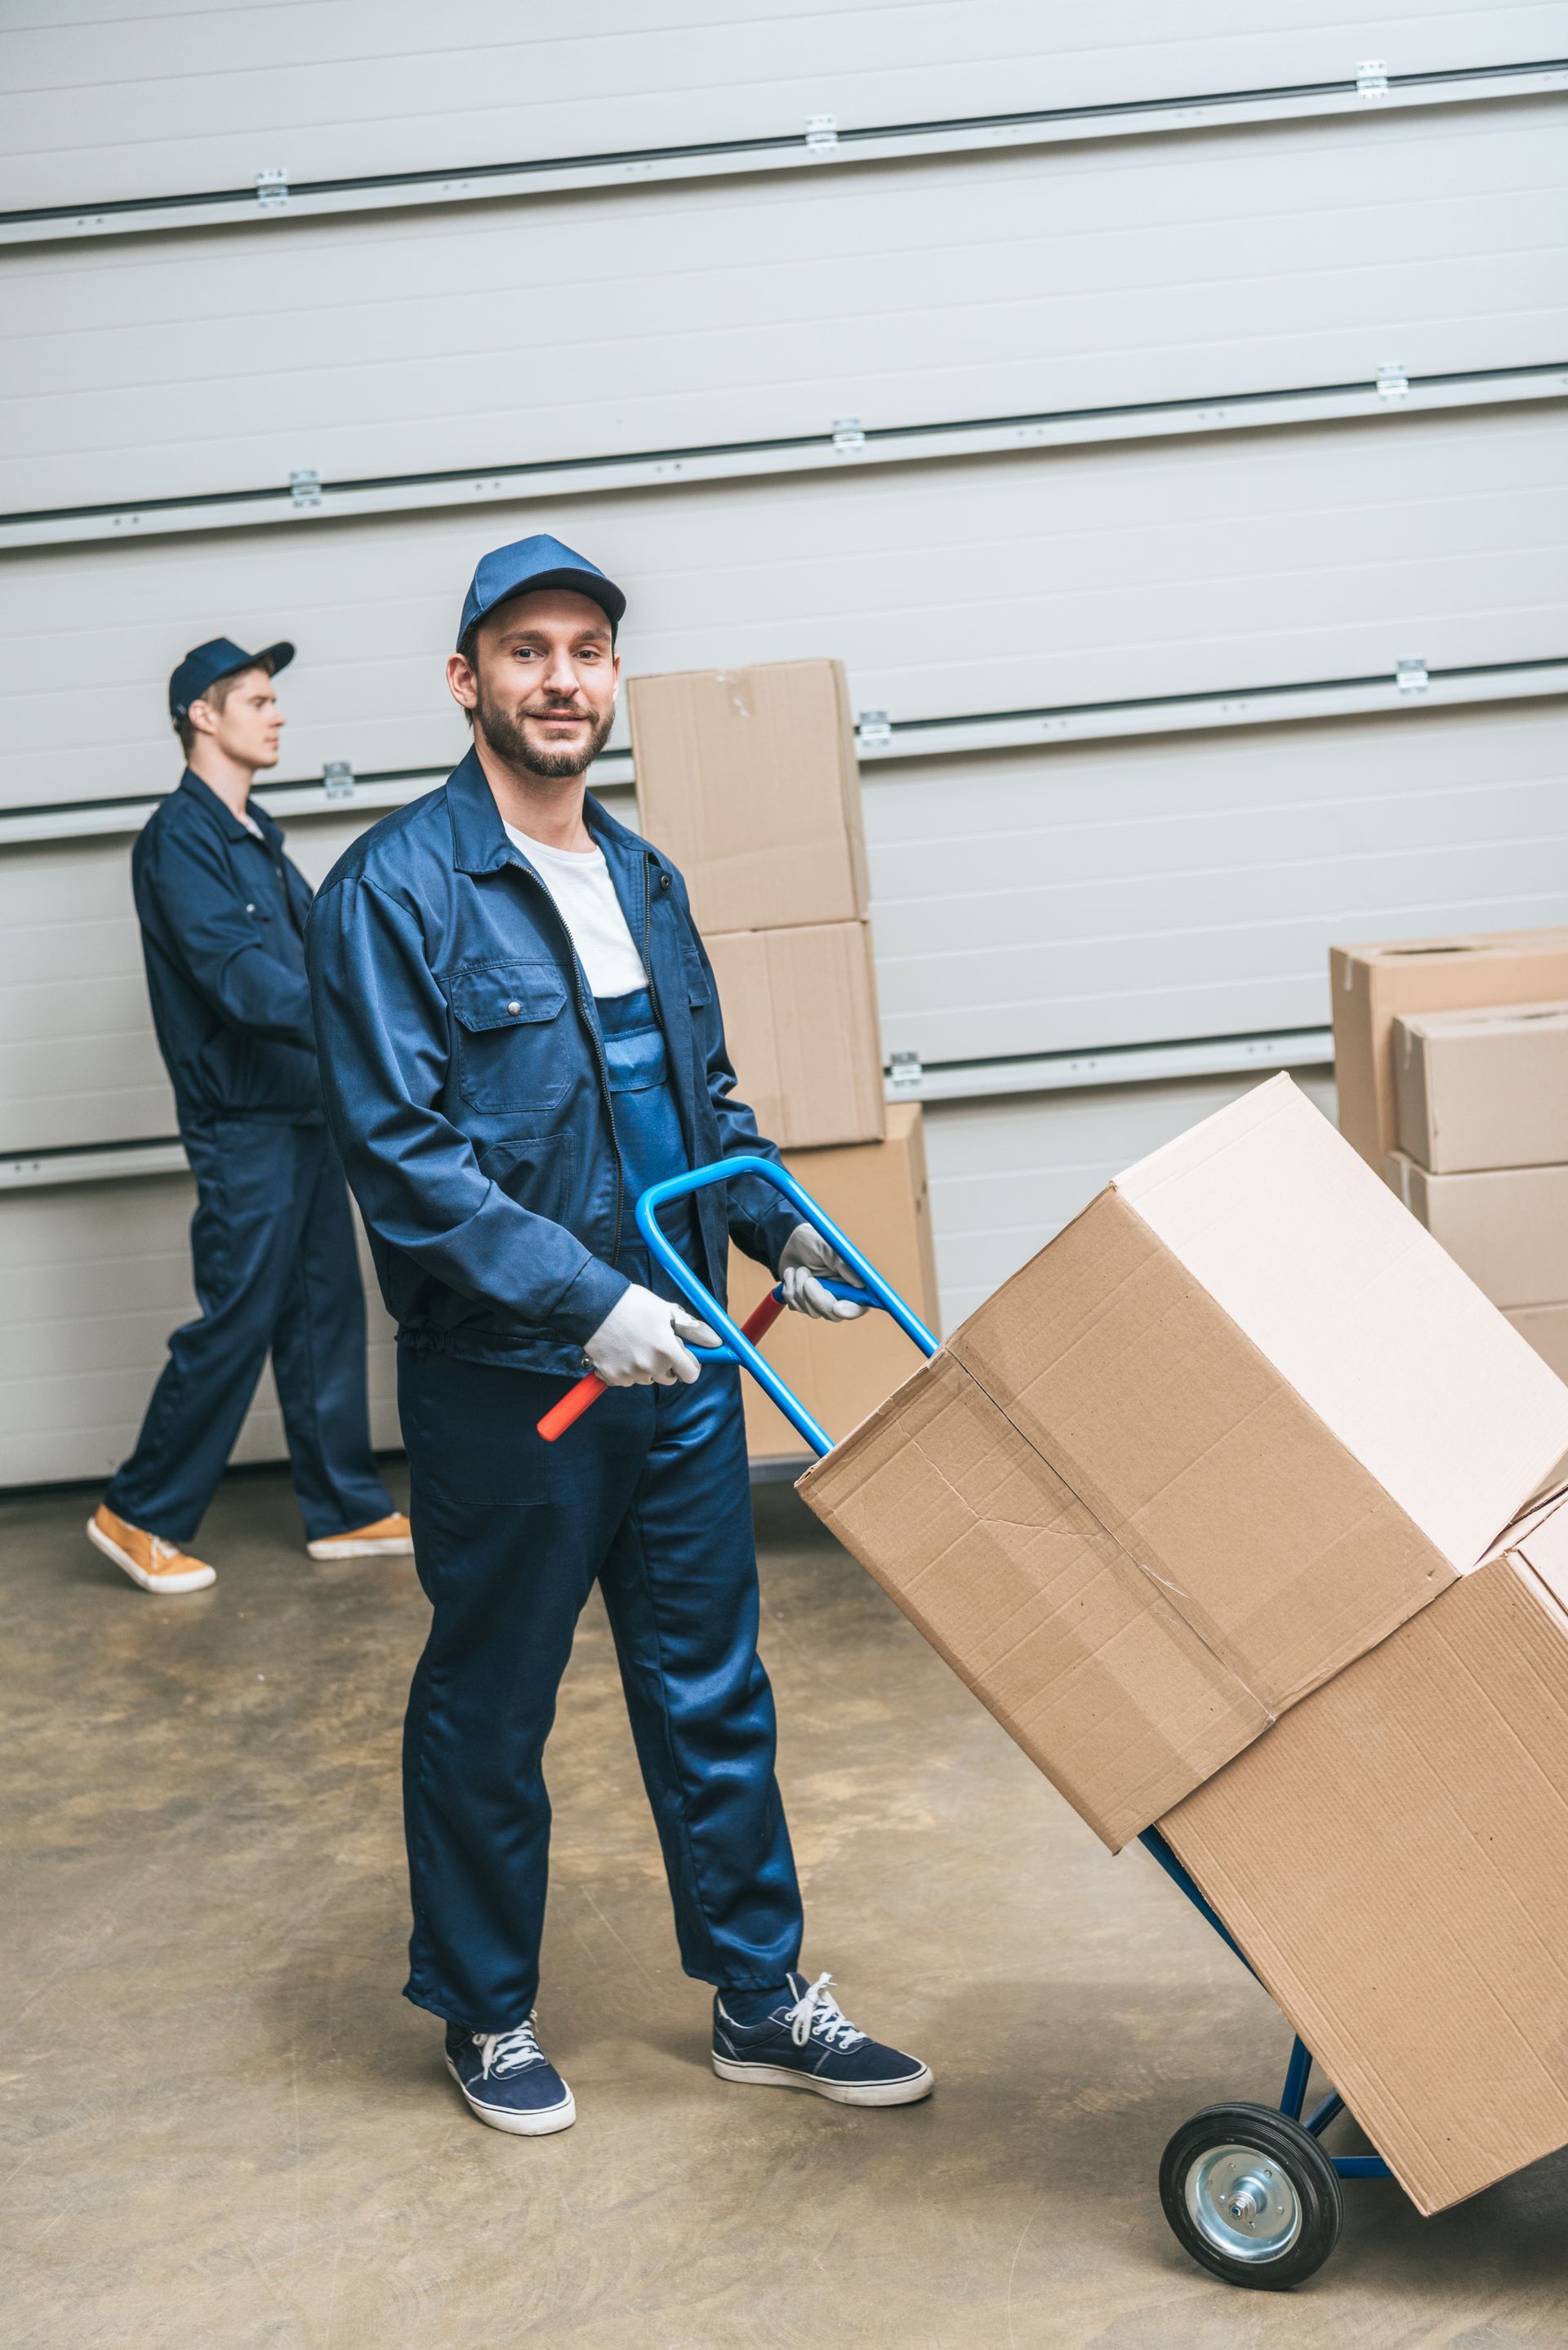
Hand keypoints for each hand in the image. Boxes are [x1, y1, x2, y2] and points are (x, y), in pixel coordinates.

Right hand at [584, 1285, 719, 1386]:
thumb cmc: (631, 1304)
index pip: (691, 1374)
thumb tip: (716, 1342)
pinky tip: (621, 1351)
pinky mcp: (613, 1377)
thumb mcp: (667, 1310)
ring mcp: (631, 1374)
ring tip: (635, 1344)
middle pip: (670, 1379)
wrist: (593, 1305)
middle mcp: (650, 1366)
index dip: (690, 1364)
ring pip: (648, 1379)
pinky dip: (627, 1370)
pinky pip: (628, 1380)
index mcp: (667, 1350)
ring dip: (647, 1368)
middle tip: (655, 1344)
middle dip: (668, 1365)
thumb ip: (693, 1329)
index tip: (684, 1355)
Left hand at [778, 1223, 866, 1319]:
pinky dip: (790, 1291)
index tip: (837, 1307)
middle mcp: (839, 1295)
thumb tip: (861, 1283)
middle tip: (808, 1280)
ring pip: (812, 1311)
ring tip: (800, 1269)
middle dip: (818, 1298)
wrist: (790, 1243)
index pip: (859, 1307)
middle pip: (834, 1314)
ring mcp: (820, 1301)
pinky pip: (797, 1307)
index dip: (850, 1311)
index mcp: (852, 1283)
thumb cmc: (813, 1242)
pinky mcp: (804, 1302)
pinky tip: (792, 1275)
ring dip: (800, 1289)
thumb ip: (845, 1264)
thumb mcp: (829, 1248)